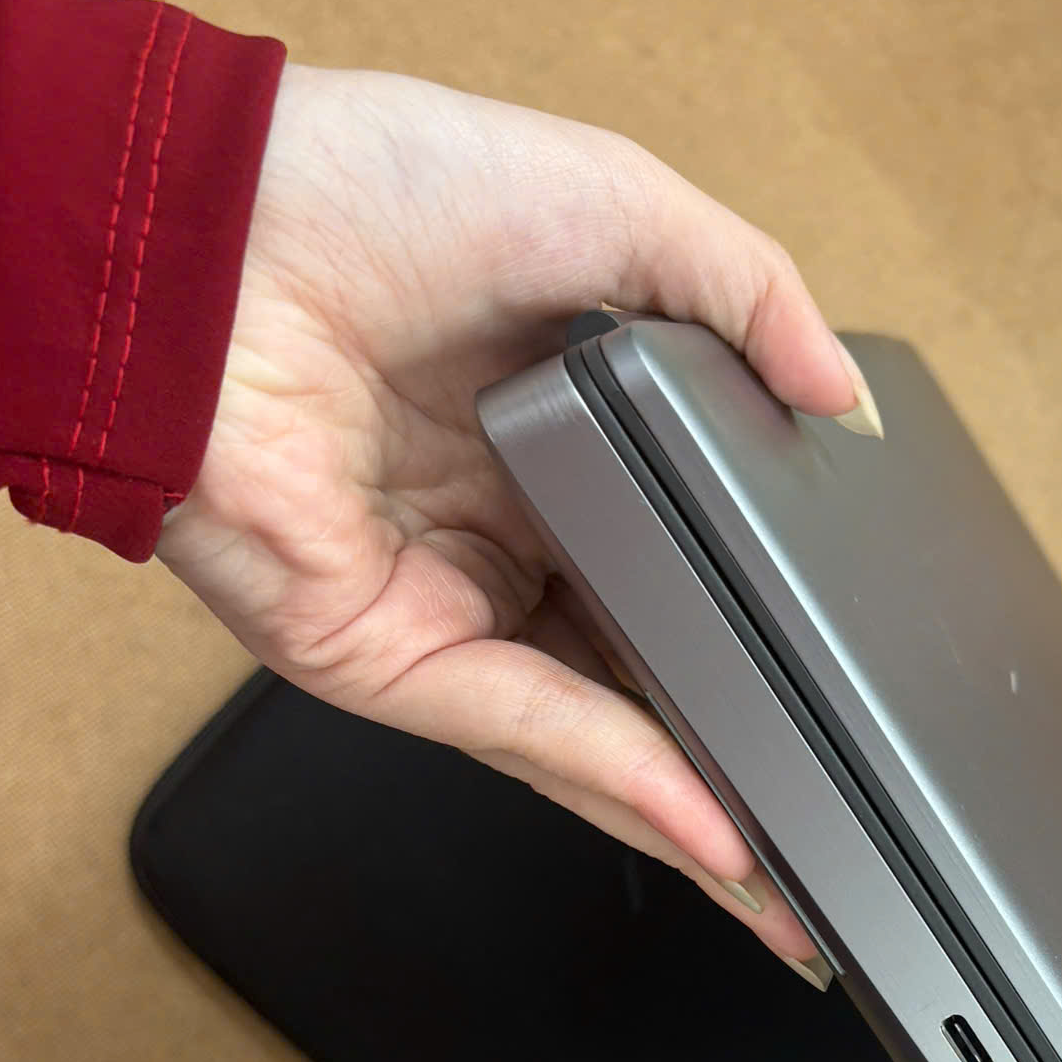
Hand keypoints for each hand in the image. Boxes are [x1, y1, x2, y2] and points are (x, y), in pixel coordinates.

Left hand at [157, 63, 878, 968]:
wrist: (210, 233)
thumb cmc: (372, 190)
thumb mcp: (615, 204)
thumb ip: (748, 295)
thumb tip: (847, 400)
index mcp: (553, 440)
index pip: (682, 557)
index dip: (764, 618)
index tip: (851, 670)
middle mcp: (502, 534)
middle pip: (650, 669)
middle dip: (745, 751)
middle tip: (846, 813)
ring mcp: (447, 605)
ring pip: (600, 733)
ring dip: (703, 808)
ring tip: (801, 870)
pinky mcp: (389, 658)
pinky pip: (530, 728)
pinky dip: (628, 779)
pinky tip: (716, 823)